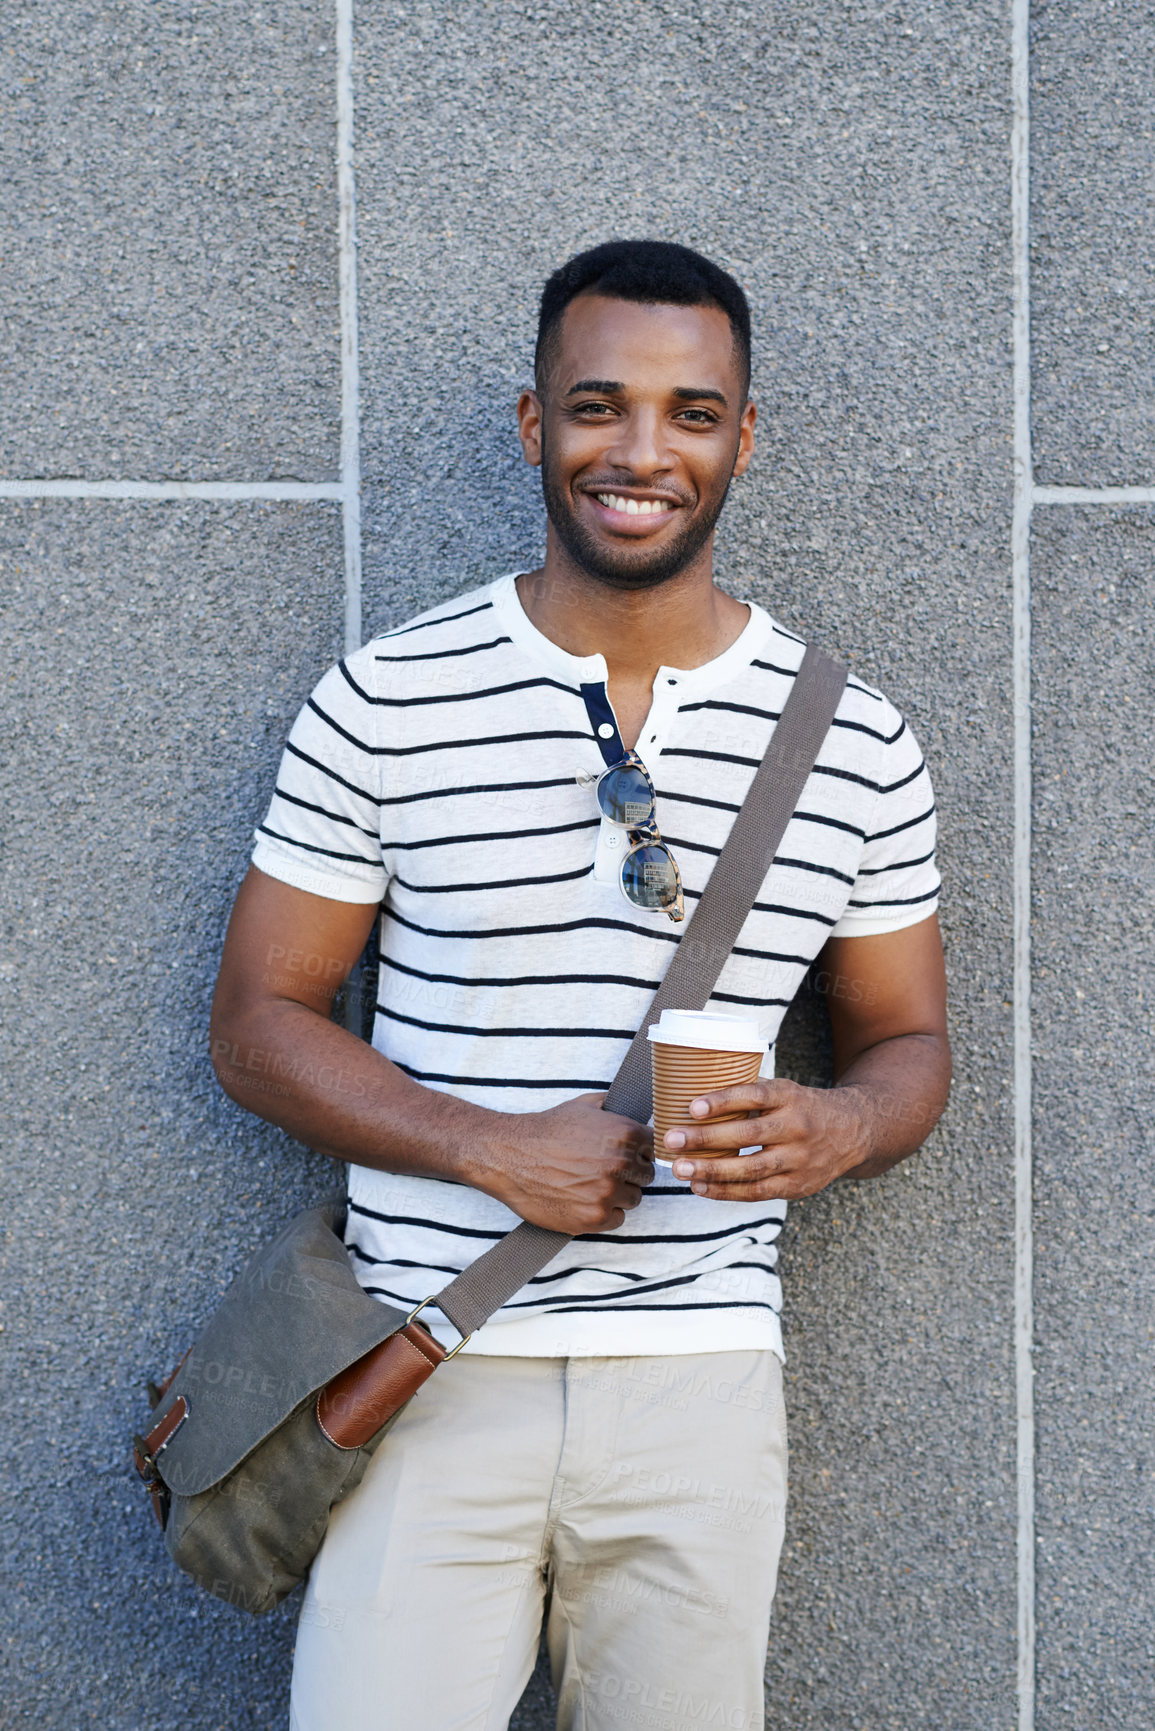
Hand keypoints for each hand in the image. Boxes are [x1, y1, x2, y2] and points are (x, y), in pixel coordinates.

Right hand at [480, 1093, 654, 1233]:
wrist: (511, 1156)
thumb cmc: (547, 1130)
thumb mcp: (584, 1106)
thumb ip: (616, 1108)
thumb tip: (635, 1108)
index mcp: (625, 1134)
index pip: (654, 1149)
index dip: (638, 1152)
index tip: (623, 1155)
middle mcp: (620, 1164)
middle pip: (645, 1177)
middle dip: (629, 1174)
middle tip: (603, 1171)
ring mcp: (608, 1192)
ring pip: (633, 1199)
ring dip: (618, 1195)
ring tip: (591, 1184)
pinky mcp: (595, 1217)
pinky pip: (617, 1219)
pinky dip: (604, 1213)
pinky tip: (585, 1199)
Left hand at [664, 1078, 872, 1201]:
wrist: (851, 1132)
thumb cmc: (801, 1107)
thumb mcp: (783, 1090)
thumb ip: (748, 1092)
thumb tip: (695, 1092)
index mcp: (790, 1096)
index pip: (754, 1096)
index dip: (723, 1101)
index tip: (693, 1107)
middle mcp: (797, 1127)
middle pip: (748, 1136)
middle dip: (705, 1139)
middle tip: (671, 1140)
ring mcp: (799, 1159)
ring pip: (751, 1169)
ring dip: (711, 1170)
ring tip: (680, 1169)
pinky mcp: (797, 1185)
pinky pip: (757, 1192)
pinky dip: (725, 1191)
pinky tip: (700, 1186)